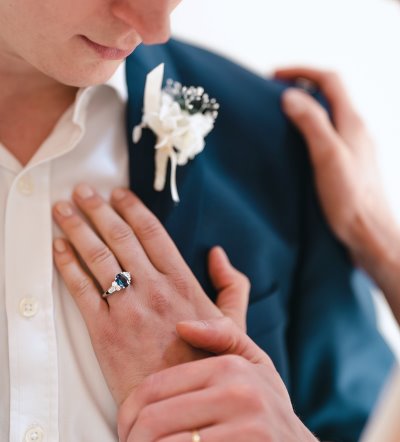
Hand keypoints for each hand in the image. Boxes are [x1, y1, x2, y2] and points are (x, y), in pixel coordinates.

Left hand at [52, 184, 249, 404]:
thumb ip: (233, 287)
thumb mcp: (233, 324)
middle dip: (98, 209)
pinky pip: (81, 289)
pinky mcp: (104, 330)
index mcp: (182, 282)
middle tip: (83, 190)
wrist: (181, 406)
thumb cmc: (206, 364)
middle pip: (119, 237)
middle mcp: (153, 288)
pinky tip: (58, 248)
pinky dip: (67, 265)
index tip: (119, 192)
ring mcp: (127, 307)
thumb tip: (220, 256)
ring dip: (77, 228)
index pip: (152, 232)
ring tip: (63, 209)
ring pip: (97, 256)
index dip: (132, 208)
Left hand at [118, 316, 317, 441]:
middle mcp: (239, 396)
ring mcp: (245, 432)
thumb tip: (181, 324)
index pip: (153, 388)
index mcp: (230, 368)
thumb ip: (224, 333)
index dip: (129, 412)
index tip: (128, 425)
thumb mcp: (254, 363)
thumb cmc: (266, 406)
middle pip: (153, 422)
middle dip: (133, 439)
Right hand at [276, 67, 399, 321]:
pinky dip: (312, 127)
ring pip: (330, 114)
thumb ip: (311, 123)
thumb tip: (290, 95)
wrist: (370, 233)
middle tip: (274, 93)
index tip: (274, 76)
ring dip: (307, 107)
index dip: (302, 71)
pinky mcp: (350, 163)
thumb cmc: (350, 199)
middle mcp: (356, 130)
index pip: (329, 80)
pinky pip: (330, 134)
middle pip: (330, 94)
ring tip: (282, 115)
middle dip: (302, 85)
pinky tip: (298, 145)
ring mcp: (355, 147)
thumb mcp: (327, 157)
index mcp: (352, 123)